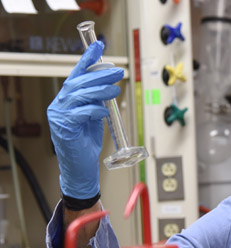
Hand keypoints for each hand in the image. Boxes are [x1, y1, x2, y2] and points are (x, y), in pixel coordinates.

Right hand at [48, 41, 123, 199]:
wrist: (81, 168)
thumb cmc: (86, 143)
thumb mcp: (93, 117)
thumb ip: (96, 102)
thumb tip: (108, 86)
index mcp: (66, 100)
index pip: (76, 75)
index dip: (87, 59)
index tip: (99, 45)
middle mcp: (59, 105)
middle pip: (79, 82)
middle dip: (100, 74)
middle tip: (119, 71)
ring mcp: (59, 116)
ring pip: (80, 95)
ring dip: (100, 90)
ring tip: (116, 88)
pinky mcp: (64, 128)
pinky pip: (81, 113)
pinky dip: (95, 110)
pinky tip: (105, 111)